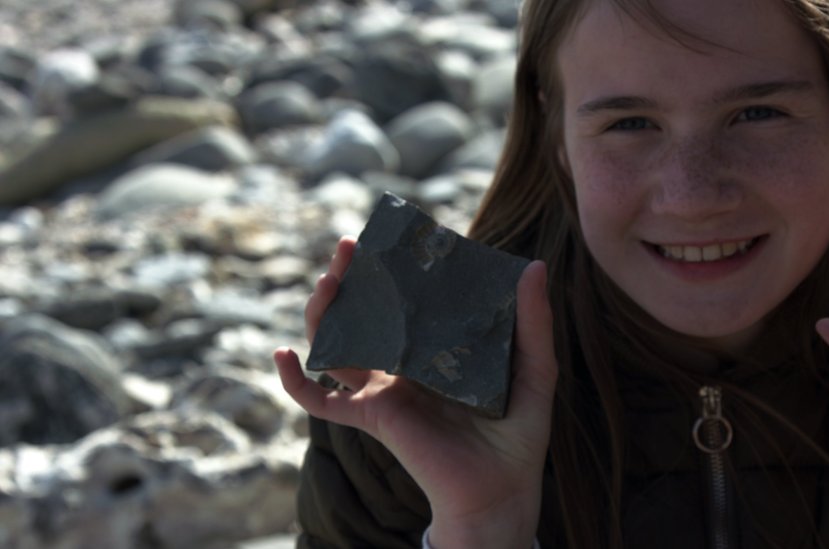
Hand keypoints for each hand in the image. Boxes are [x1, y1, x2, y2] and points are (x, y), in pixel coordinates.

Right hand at [274, 236, 558, 548]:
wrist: (500, 491)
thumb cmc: (518, 433)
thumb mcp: (533, 369)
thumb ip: (533, 322)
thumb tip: (536, 266)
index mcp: (437, 350)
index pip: (407, 302)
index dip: (392, 270)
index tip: (389, 236)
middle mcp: (405, 365)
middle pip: (365, 315)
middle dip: (352, 279)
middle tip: (350, 246)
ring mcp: (383, 390)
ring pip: (337, 347)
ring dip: (322, 313)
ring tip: (327, 282)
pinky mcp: (372, 417)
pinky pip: (319, 402)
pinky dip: (294, 381)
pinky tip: (281, 354)